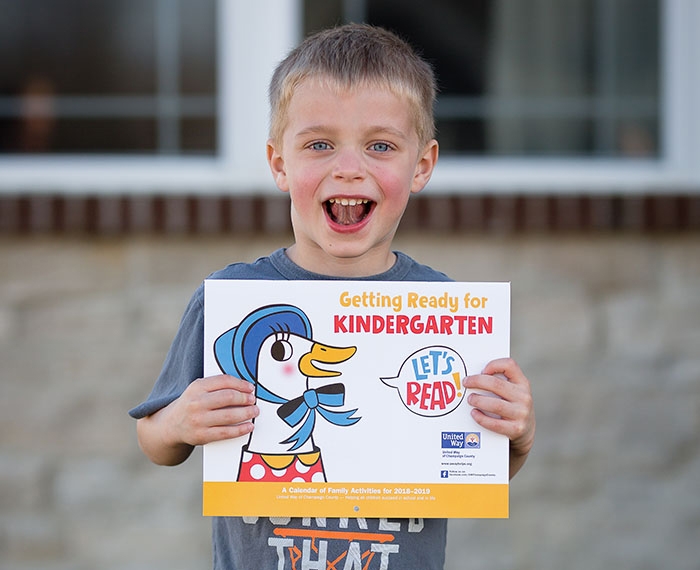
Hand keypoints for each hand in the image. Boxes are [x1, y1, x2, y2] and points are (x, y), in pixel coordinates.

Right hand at [137, 374, 258, 465]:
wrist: (170, 426)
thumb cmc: (190, 405)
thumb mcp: (198, 390)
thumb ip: (216, 386)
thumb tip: (244, 387)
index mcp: (196, 387)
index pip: (224, 381)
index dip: (241, 384)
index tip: (250, 388)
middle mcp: (196, 403)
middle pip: (228, 397)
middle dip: (245, 398)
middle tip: (253, 400)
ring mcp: (198, 420)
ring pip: (229, 416)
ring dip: (246, 413)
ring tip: (254, 411)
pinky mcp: (202, 436)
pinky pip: (226, 432)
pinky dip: (241, 429)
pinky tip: (249, 426)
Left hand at [464, 358, 534, 477]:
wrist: (525, 431)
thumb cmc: (512, 406)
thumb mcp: (512, 391)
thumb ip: (499, 382)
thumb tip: (473, 377)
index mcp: (522, 383)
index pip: (510, 365)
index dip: (494, 365)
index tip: (481, 370)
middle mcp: (524, 397)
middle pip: (497, 384)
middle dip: (477, 382)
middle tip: (466, 383)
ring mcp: (521, 413)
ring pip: (496, 405)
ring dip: (479, 401)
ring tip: (470, 399)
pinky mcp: (516, 429)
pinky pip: (495, 424)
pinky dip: (482, 418)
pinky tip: (474, 413)